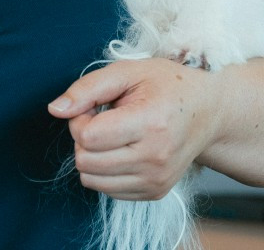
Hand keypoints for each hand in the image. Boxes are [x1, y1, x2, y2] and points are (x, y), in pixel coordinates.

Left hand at [47, 58, 218, 199]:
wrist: (208, 111)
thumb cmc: (168, 86)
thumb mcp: (128, 72)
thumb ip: (87, 88)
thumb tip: (56, 109)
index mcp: (150, 123)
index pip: (87, 137)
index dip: (80, 118)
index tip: (96, 106)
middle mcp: (155, 157)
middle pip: (85, 161)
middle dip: (85, 137)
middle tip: (106, 118)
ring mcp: (156, 179)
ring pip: (92, 180)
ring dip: (94, 156)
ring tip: (116, 134)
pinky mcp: (155, 192)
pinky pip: (107, 190)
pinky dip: (107, 170)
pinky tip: (125, 149)